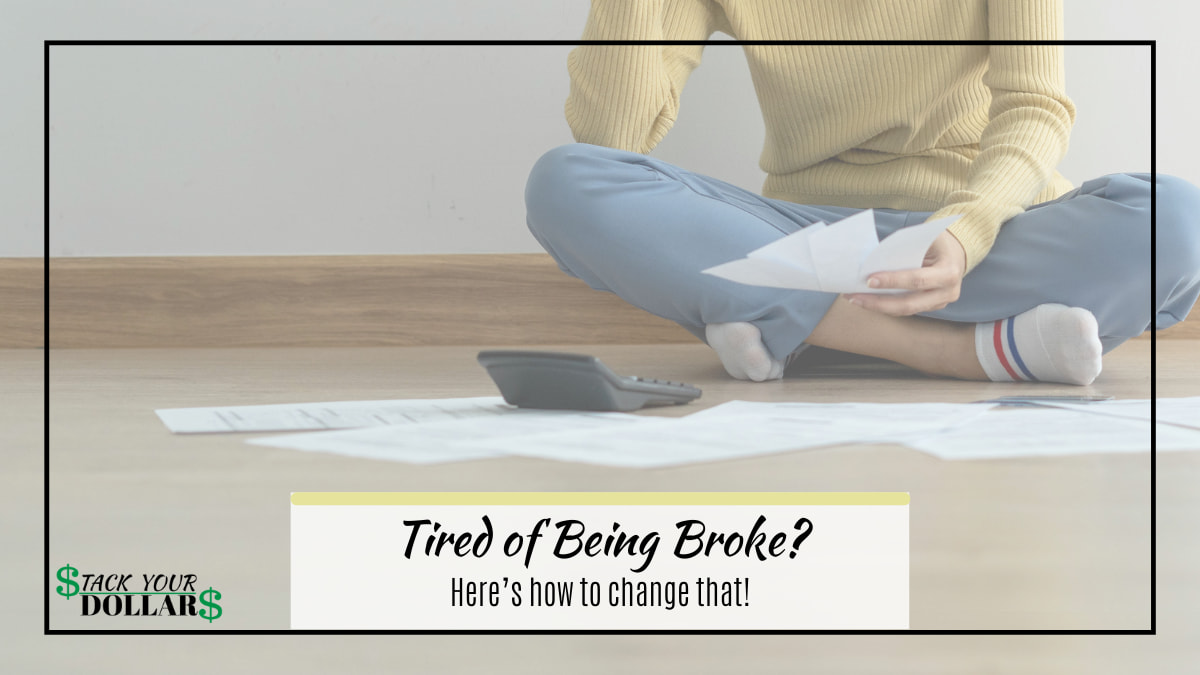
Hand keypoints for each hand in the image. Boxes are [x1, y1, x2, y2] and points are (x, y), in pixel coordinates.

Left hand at [845, 230, 966, 315]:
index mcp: (948, 272)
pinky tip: (867, 300)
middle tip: (854, 296)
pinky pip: (906, 310)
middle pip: (909, 304)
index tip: (869, 280)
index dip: (893, 282)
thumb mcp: (926, 238)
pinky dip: (885, 306)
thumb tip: (873, 261)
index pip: (917, 280)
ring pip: (905, 311)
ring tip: (855, 299)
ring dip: (877, 307)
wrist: (957, 251)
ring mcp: (939, 303)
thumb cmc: (938, 241)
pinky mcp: (930, 307)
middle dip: (879, 302)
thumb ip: (905, 249)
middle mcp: (947, 292)